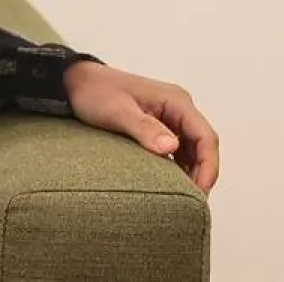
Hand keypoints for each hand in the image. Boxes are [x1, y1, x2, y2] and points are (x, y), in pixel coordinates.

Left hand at [64, 61, 218, 193]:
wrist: (74, 82)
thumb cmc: (95, 92)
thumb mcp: (118, 111)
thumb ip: (144, 128)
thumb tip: (171, 148)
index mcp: (176, 100)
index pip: (206, 137)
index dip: (209, 167)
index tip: (201, 192)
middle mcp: (177, 107)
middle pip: (202, 145)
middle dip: (202, 172)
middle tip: (193, 202)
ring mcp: (168, 115)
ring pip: (192, 148)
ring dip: (192, 170)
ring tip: (185, 196)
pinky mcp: (158, 124)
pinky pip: (177, 148)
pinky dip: (179, 165)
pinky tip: (172, 182)